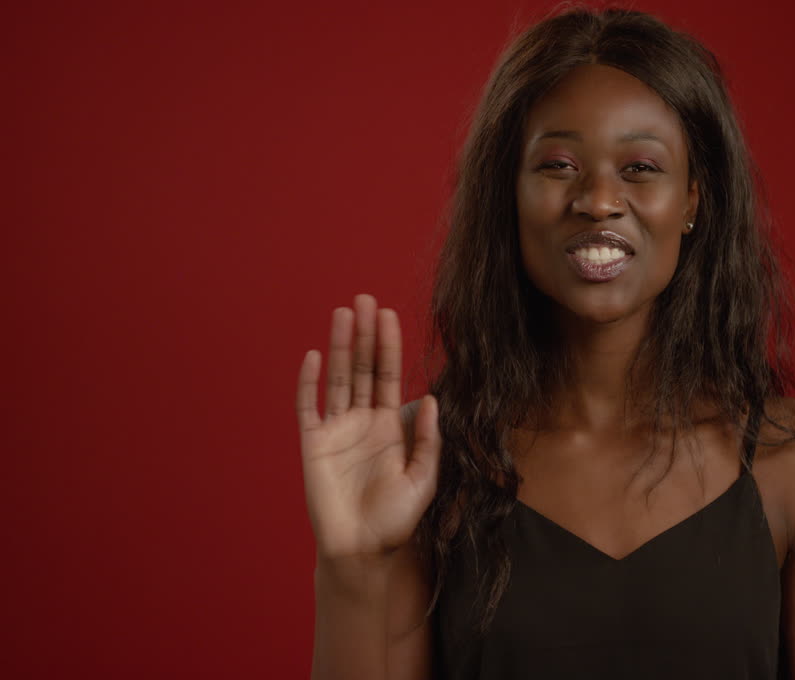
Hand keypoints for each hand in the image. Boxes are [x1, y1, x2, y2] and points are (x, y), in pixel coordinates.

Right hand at [295, 294, 442, 560]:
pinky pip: (308, 408)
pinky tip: (313, 357)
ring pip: (337, 379)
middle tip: (365, 299)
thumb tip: (429, 398)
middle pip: (361, 368)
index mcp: (390, 426)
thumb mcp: (423, 479)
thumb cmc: (396, 519)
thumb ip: (427, 440)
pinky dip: (309, 383)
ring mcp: (336, 431)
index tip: (389, 315)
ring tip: (343, 314)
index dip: (388, 346)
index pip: (388, 376)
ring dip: (338, 347)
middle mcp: (362, 422)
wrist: (363, 550)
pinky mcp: (313, 446)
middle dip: (363, 335)